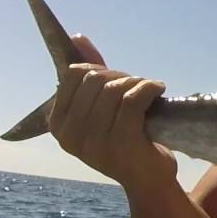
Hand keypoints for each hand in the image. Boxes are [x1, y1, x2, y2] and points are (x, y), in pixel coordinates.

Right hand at [48, 34, 175, 189]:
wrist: (149, 180)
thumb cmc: (127, 140)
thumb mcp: (102, 107)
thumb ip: (89, 74)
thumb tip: (77, 37)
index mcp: (58, 125)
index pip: (73, 75)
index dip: (101, 70)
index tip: (117, 81)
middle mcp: (70, 135)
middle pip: (95, 79)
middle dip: (121, 77)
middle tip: (138, 87)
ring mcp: (93, 141)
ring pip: (115, 88)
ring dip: (138, 83)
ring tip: (149, 91)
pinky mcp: (120, 143)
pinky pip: (133, 99)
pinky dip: (149, 88)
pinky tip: (158, 90)